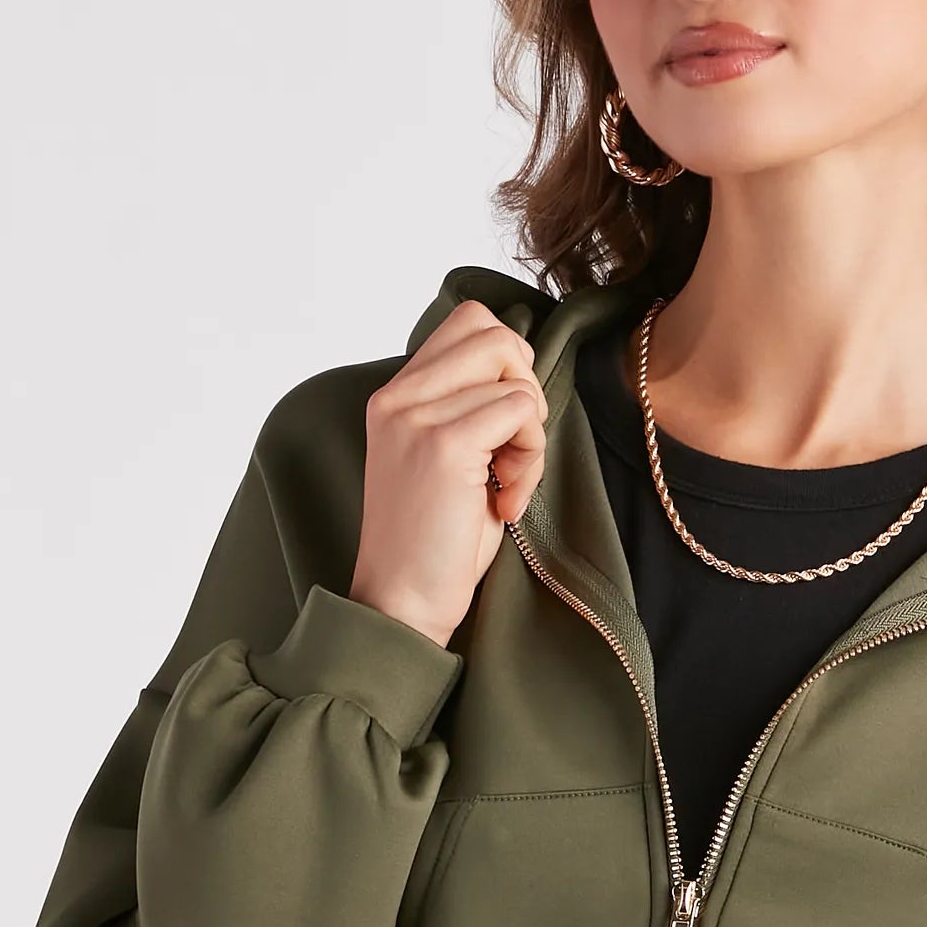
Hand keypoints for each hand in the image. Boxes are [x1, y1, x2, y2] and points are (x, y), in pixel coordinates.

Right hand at [348, 298, 547, 643]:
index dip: (508, 366)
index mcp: (395, 396)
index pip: (470, 323)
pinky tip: (505, 502)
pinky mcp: (443, 444)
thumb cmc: (435, 542)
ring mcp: (416, 417)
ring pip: (515, 378)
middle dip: (526, 389)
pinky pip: (521, 412)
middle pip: (495, 334)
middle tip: (512, 449)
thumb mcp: (447, 458)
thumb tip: (521, 368)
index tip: (502, 427)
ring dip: (530, 434)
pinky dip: (531, 459)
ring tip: (505, 482)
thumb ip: (467, 406)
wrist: (401, 603)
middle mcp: (398, 397)